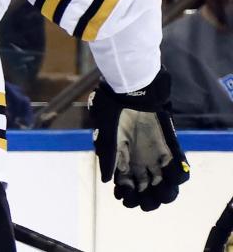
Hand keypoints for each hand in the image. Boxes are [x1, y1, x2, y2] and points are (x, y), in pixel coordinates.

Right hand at [88, 69, 189, 210]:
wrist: (133, 86)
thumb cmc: (113, 105)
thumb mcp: (106, 131)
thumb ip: (109, 157)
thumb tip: (107, 181)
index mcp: (120, 158)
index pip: (124, 184)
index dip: (125, 194)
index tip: (124, 196)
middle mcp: (137, 159)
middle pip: (144, 188)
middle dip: (144, 198)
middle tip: (143, 199)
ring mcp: (154, 154)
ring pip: (162, 182)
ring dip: (163, 192)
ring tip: (162, 191)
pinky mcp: (168, 146)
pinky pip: (177, 167)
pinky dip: (178, 175)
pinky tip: (174, 176)